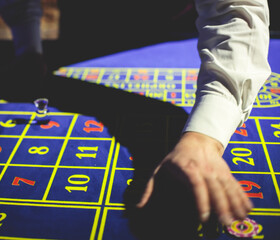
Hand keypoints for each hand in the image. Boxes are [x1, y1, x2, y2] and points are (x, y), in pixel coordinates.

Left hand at [137, 132, 252, 225]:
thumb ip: (148, 188)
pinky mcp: (226, 172)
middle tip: (226, 224)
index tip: (204, 217)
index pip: (196, 185)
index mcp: (188, 169)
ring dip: (235, 204)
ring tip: (239, 220)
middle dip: (222, 206)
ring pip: (228, 188)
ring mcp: (217, 170)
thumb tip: (138, 205)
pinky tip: (248, 209)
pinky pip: (236, 185)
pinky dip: (243, 197)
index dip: (201, 200)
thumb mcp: (159, 169)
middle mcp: (205, 169)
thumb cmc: (175, 158)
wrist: (196, 139)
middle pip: (215, 188)